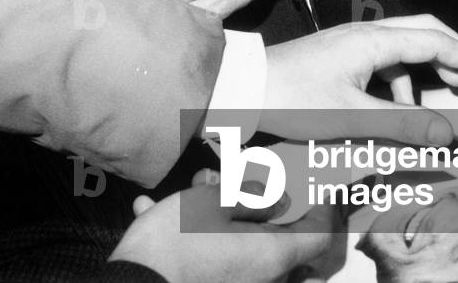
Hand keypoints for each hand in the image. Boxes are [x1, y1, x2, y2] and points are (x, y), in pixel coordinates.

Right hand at [110, 183, 341, 282]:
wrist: (135, 282)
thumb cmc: (180, 239)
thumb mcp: (216, 200)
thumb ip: (251, 194)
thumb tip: (275, 197)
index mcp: (272, 256)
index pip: (318, 237)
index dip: (323, 210)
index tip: (318, 189)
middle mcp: (263, 280)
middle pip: (280, 242)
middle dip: (262, 207)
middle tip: (242, 183)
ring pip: (242, 244)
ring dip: (222, 215)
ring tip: (191, 188)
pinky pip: (212, 258)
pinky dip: (195, 236)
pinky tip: (153, 210)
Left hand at [260, 14, 457, 145]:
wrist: (244, 86)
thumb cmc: (294, 99)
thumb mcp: (352, 117)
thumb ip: (402, 124)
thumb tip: (449, 133)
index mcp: (372, 40)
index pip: (433, 39)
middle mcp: (364, 32)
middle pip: (421, 31)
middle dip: (450, 55)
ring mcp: (350, 41)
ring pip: (401, 48)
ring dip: (421, 74)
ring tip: (426, 111)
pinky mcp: (339, 54)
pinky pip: (381, 60)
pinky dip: (397, 82)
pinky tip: (389, 111)